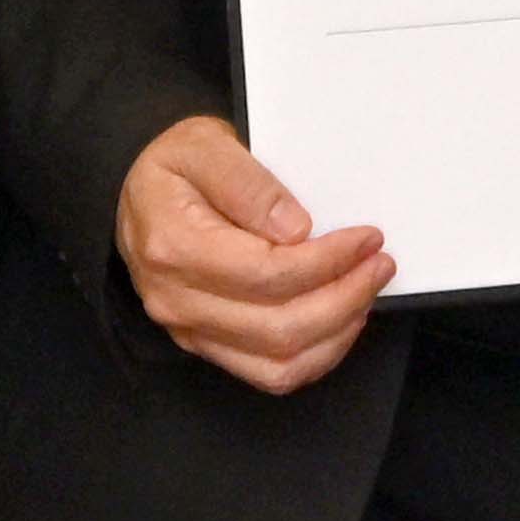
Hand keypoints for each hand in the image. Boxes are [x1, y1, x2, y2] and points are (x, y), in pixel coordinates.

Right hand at [116, 116, 392, 394]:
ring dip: (337, 333)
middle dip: (344, 298)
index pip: (267, 273)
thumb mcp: (205, 146)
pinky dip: (316, 356)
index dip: (328, 261)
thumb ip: (248, 182)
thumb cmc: (176, 166)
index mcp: (174, 247)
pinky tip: (341, 321)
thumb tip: (296, 229)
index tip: (366, 238)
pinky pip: (268, 374)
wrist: (140, 194)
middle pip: (278, 327)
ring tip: (367, 291)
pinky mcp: (206, 344)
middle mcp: (177, 300)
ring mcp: (190, 329)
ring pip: (278, 363)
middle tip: (379, 264)